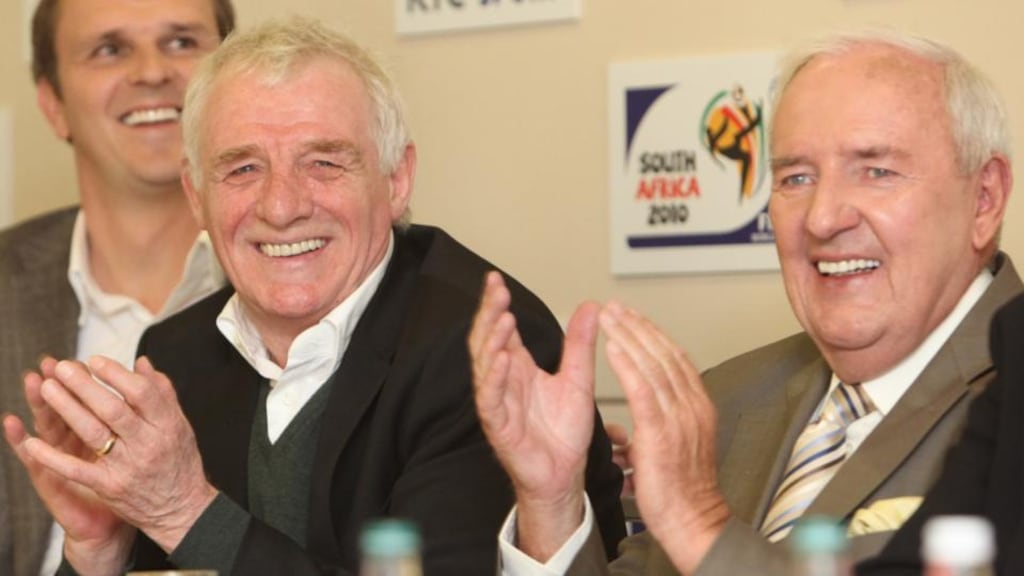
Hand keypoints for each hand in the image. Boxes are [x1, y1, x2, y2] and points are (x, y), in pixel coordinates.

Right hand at [3, 357, 134, 574]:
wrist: (121, 525)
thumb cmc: (131, 482)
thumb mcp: (140, 442)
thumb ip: (141, 409)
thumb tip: (147, 370)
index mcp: (98, 431)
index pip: (91, 399)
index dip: (87, 379)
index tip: (83, 358)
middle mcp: (77, 442)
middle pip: (68, 407)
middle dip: (61, 384)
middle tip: (51, 362)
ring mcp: (63, 460)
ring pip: (48, 426)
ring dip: (41, 404)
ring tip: (32, 381)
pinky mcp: (53, 482)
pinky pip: (37, 460)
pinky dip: (23, 442)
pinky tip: (13, 424)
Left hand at [10, 355, 216, 556]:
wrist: (182, 509)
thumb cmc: (179, 464)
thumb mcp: (180, 425)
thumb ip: (162, 393)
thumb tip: (142, 363)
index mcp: (167, 424)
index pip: (141, 392)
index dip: (116, 374)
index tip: (94, 361)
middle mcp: (148, 443)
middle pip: (113, 409)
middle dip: (84, 386)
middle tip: (63, 369)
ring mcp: (128, 466)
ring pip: (93, 433)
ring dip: (67, 409)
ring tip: (47, 389)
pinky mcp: (110, 486)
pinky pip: (76, 470)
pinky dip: (52, 457)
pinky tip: (32, 443)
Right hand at [468, 272, 596, 559]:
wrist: (565, 474)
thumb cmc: (564, 432)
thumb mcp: (578, 379)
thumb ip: (580, 344)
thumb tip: (591, 306)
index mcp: (518, 367)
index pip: (501, 328)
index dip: (496, 304)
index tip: (497, 280)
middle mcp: (503, 380)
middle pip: (487, 340)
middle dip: (489, 314)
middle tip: (497, 291)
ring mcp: (497, 402)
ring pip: (484, 366)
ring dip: (492, 340)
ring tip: (503, 317)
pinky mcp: (498, 425)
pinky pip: (491, 399)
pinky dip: (495, 378)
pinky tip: (503, 359)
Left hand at [600, 302, 729, 573]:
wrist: (693, 521)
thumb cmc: (681, 491)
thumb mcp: (674, 447)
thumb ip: (657, 426)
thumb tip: (633, 424)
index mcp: (698, 407)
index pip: (675, 359)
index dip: (653, 334)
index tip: (633, 316)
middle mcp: (692, 406)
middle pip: (664, 354)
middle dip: (638, 326)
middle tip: (615, 307)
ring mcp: (679, 418)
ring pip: (652, 364)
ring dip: (628, 336)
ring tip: (608, 316)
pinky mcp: (661, 432)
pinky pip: (642, 389)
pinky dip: (627, 363)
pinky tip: (612, 345)